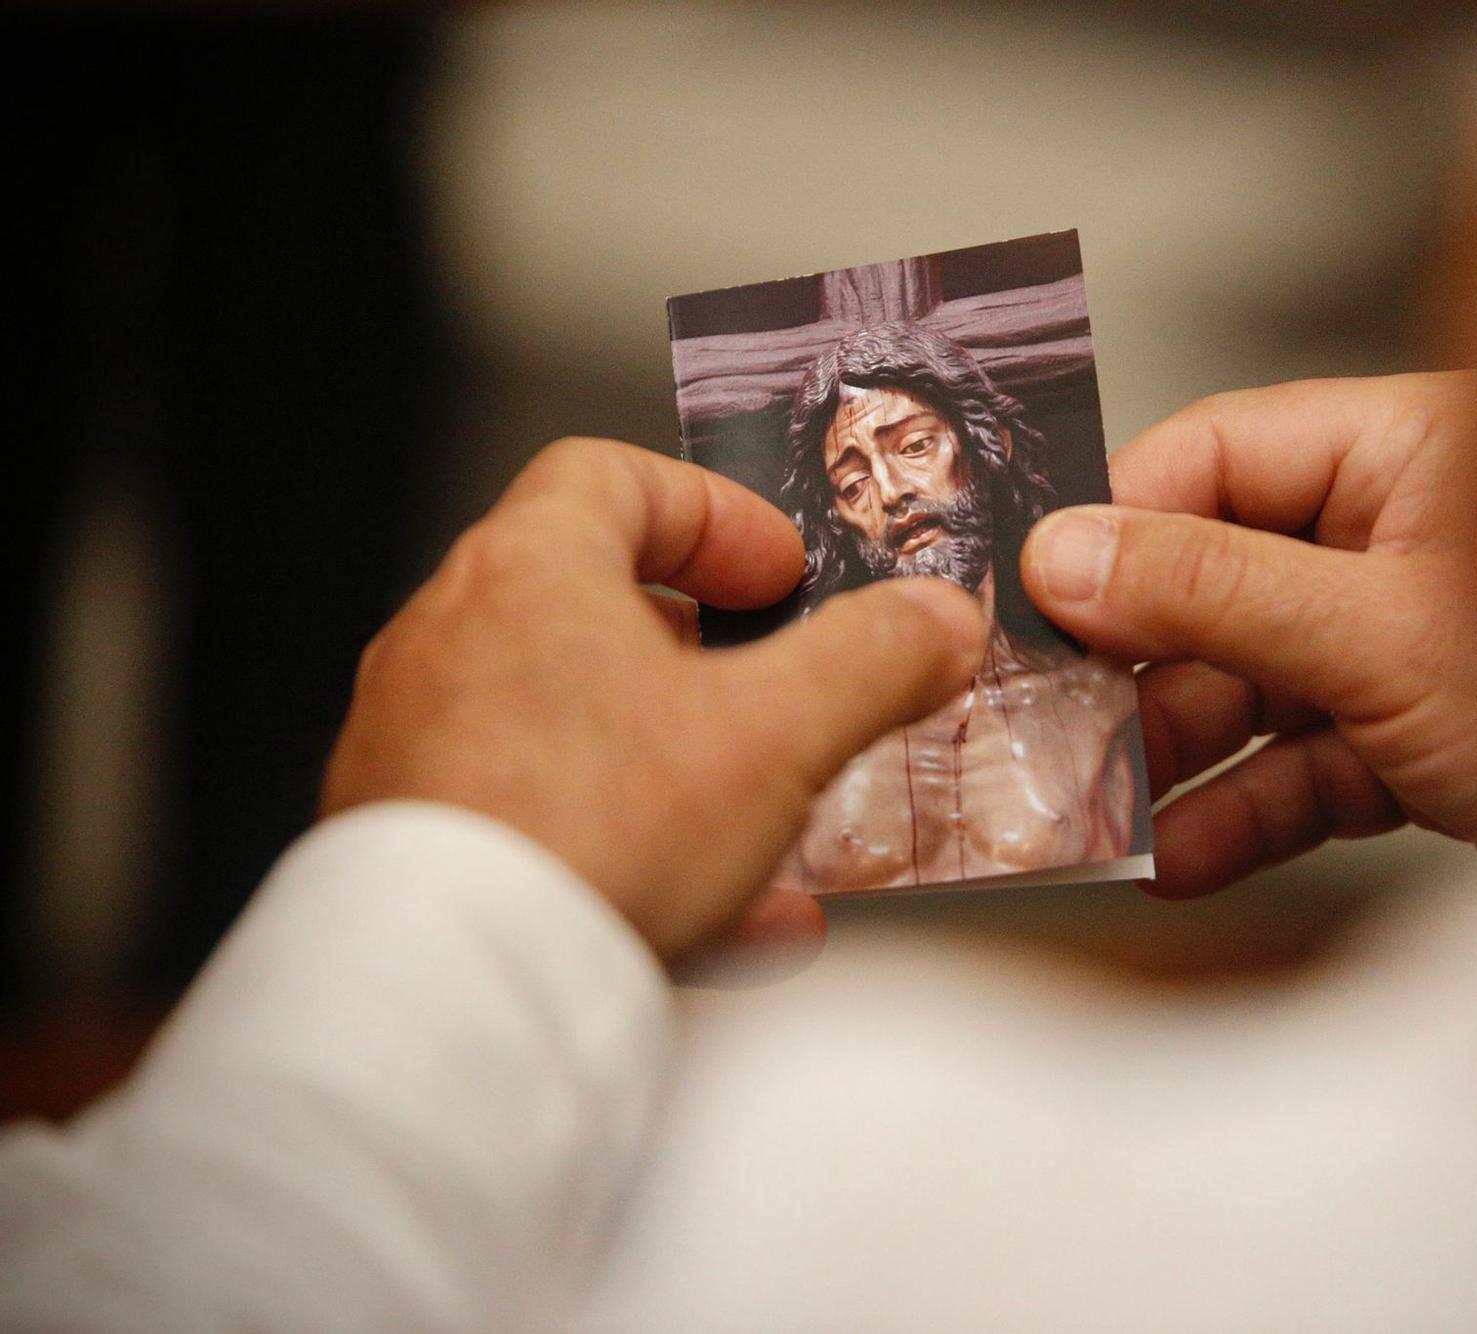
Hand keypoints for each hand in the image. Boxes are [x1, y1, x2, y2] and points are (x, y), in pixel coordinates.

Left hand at [322, 437, 985, 966]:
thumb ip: (870, 660)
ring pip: (569, 722)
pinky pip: (539, 822)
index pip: (610, 475)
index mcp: (526, 573)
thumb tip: (939, 618)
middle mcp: (449, 643)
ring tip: (762, 813)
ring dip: (675, 754)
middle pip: (588, 600)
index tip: (781, 571)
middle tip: (771, 682)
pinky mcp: (412, 849)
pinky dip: (630, 846)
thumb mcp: (776, 735)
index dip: (714, 510)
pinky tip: (724, 922)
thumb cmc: (587, 838)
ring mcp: (418, 747)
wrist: (451, 1003)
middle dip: (703, 646)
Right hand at [1021, 374, 1476, 898]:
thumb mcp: (1382, 634)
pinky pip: (1305, 767)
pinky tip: (1182, 858)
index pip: (1219, 454)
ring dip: (1178, 757)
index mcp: (1407, 451)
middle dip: (1139, 669)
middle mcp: (1402, 537)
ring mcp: (1407, 646)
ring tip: (1098, 817)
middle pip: (1219, 582)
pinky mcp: (1419, 743)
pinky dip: (1246, 813)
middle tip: (1049, 731)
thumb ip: (1216, 590)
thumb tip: (1066, 551)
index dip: (1121, 521)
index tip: (1036, 592)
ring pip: (1255, 687)